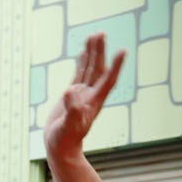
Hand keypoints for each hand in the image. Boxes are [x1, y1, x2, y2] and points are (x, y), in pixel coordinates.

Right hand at [44, 34, 124, 161]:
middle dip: (100, 52)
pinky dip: (81, 63)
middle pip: (98, 69)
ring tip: (94, 36)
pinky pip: (79, 74)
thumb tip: (69, 91)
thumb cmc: (65, 140)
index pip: (107, 80)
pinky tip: (82, 52)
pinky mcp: (72, 95)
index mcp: (93, 101)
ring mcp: (82, 94)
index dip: (114, 66)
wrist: (60, 147)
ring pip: (89, 69)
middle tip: (101, 33)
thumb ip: (72, 109)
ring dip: (92, 53)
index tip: (122, 51)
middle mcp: (91, 95)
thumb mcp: (68, 126)